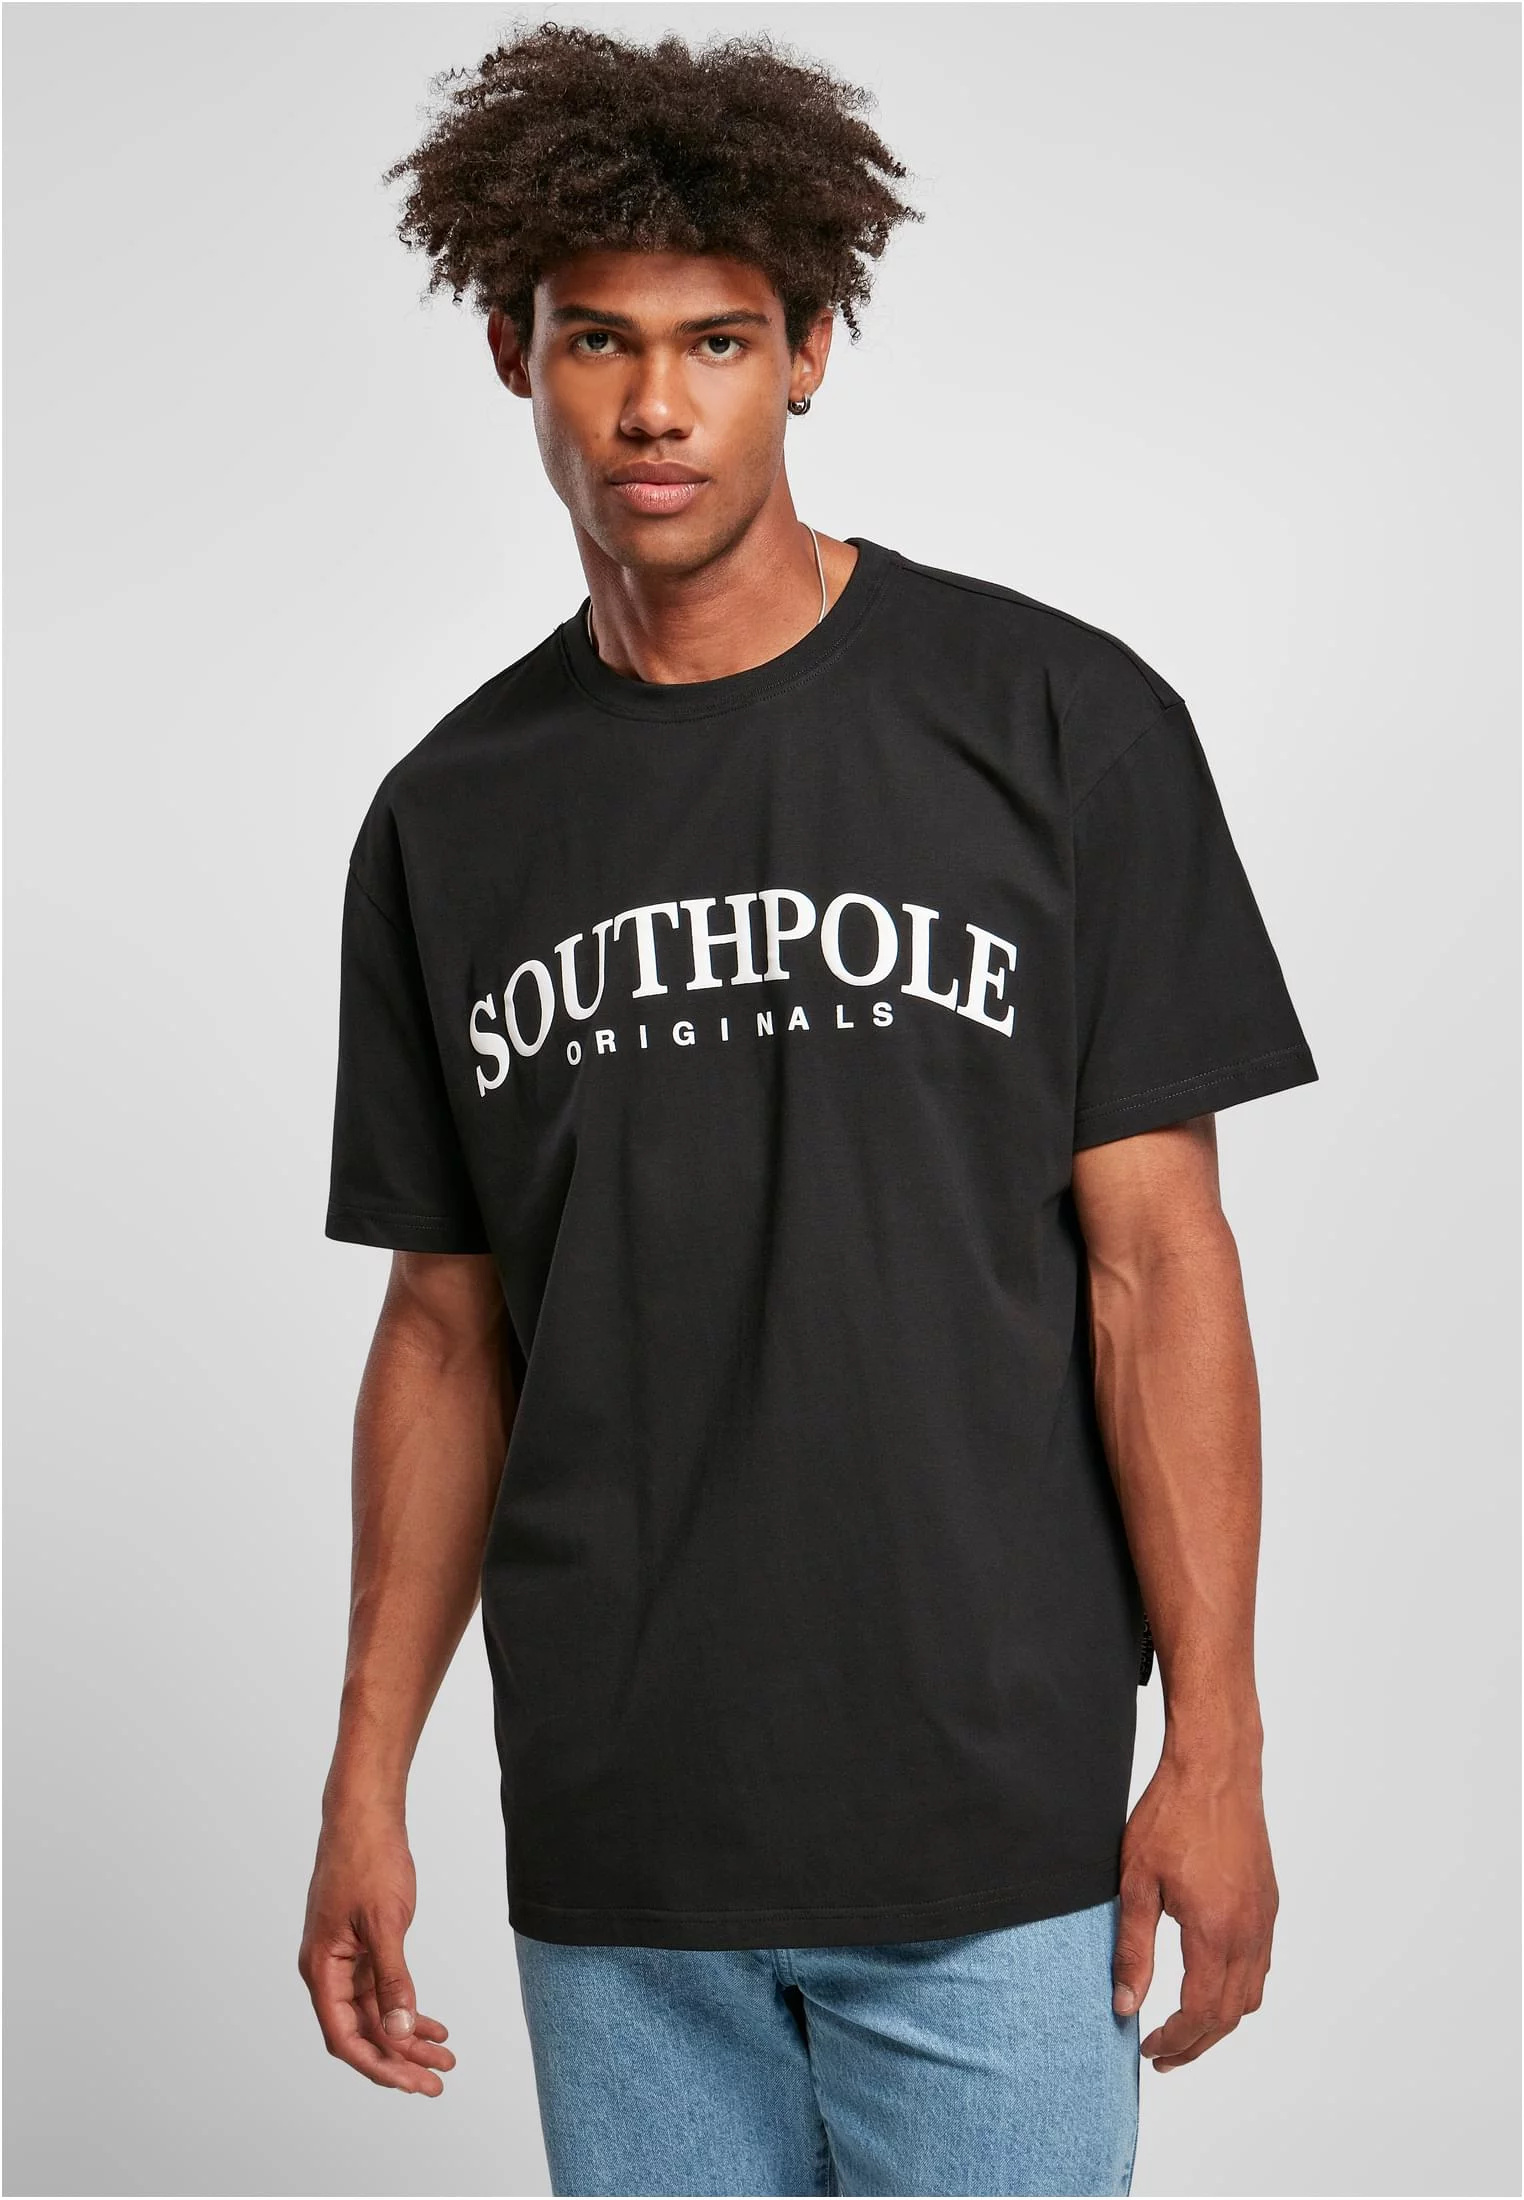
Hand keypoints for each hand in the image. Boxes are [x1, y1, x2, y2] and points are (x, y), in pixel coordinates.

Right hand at [298, 1805, 456, 2093]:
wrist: (365, 1814)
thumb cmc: (367, 1859)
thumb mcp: (385, 1923)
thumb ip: (392, 1979)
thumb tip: (398, 2030)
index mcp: (321, 1969)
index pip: (345, 2036)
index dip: (378, 2064)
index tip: (412, 2082)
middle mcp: (327, 1970)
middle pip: (362, 2031)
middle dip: (399, 2059)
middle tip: (437, 2081)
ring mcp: (344, 1958)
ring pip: (375, 2012)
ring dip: (408, 2035)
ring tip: (444, 2057)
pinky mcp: (361, 1945)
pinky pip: (382, 1989)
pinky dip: (406, 2006)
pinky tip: (432, 2023)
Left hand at [1111, 1746, 1277, 2071]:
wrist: (1216, 1767)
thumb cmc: (1171, 1814)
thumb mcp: (1136, 1882)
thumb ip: (1133, 1948)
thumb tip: (1125, 2004)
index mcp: (1215, 1932)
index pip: (1201, 2013)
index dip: (1175, 2041)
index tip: (1147, 2049)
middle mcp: (1249, 1932)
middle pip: (1231, 2014)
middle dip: (1197, 2043)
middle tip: (1162, 2055)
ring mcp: (1264, 1918)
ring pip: (1252, 1993)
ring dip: (1220, 2020)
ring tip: (1185, 2029)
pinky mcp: (1268, 1902)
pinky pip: (1261, 1964)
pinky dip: (1238, 1989)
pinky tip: (1210, 1982)